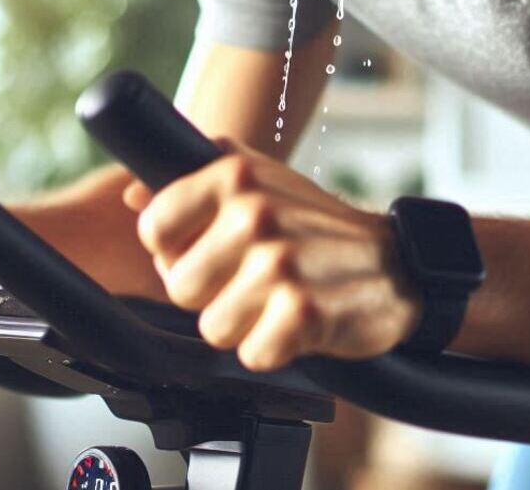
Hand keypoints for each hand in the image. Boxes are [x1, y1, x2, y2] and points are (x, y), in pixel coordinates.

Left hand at [125, 139, 421, 371]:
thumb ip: (193, 179)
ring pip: (211, 327)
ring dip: (245, 325)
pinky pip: (251, 355)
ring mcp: (279, 262)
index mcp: (235, 174)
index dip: (176, 251)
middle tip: (254, 280)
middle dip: (213, 294)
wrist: (397, 264)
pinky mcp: (301, 311)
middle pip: (178, 287)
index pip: (155, 228)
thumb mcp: (259, 180)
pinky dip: (274, 350)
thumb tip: (132, 196)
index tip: (210, 250)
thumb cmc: (318, 225)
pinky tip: (299, 323)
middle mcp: (254, 213)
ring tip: (278, 300)